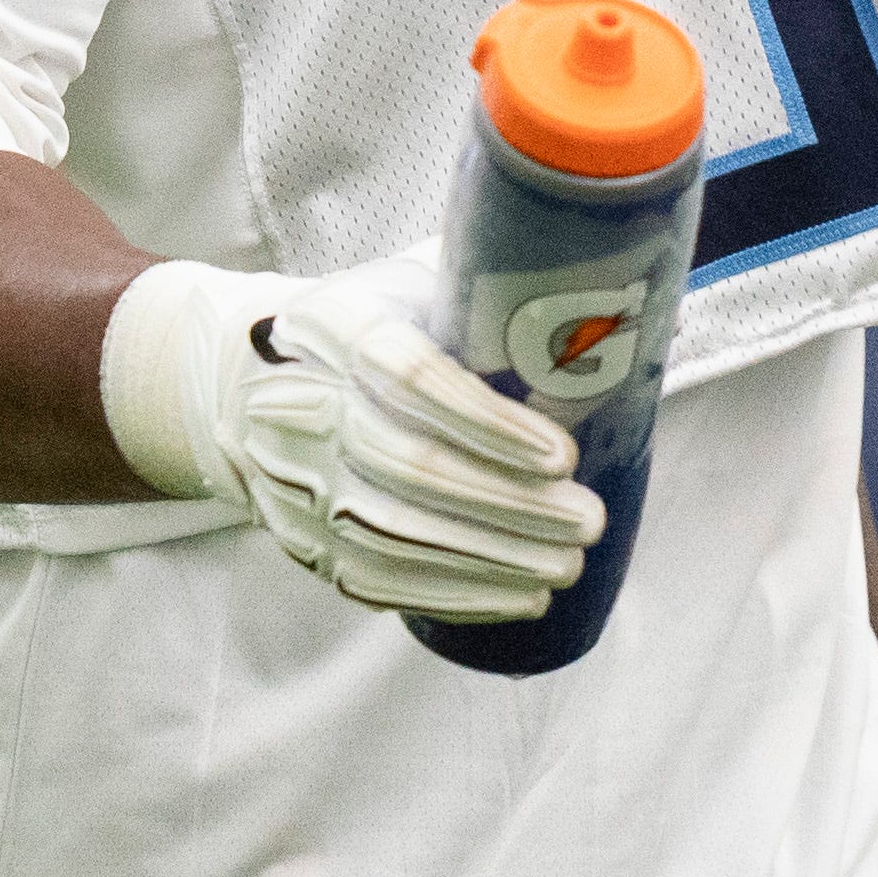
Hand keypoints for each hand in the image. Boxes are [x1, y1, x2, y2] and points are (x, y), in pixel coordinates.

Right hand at [98, 249, 601, 619]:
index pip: (407, 375)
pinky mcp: (299, 537)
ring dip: (489, 558)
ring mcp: (292, 479)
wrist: (244, 378)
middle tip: (587, 518)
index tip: (563, 453)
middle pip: (407, 465)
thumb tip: (633, 306)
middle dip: (508, 504)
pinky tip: (517, 596)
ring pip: (392, 533)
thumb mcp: (415, 280)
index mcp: (334, 324)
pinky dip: (452, 594)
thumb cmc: (368, 322)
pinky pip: (374, 579)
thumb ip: (501, 281)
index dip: (487, 422)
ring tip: (567, 564)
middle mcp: (300, 403)